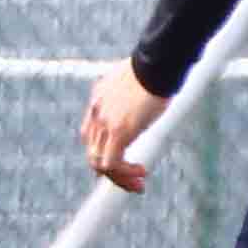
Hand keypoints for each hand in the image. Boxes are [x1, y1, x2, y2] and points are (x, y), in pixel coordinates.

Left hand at [79, 60, 169, 192]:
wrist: (156, 64)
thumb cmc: (154, 69)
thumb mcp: (135, 83)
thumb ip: (131, 97)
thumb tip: (143, 103)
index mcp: (98, 100)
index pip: (91, 134)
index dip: (105, 150)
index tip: (126, 157)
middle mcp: (95, 112)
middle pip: (92, 151)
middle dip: (111, 170)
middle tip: (132, 178)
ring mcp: (105, 123)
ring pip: (99, 162)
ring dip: (119, 176)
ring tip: (138, 183)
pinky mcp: (119, 131)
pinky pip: (112, 163)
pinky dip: (124, 174)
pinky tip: (141, 173)